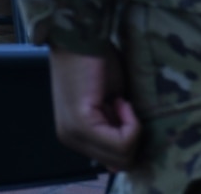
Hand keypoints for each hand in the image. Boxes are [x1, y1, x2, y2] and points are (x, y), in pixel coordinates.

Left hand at [48, 50, 142, 170]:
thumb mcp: (109, 106)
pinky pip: (122, 143)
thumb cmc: (97, 63)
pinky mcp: (81, 124)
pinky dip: (131, 123)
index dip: (130, 136)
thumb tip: (121, 164)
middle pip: (121, 163)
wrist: (82, 37)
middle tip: (119, 103)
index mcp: (74, 136)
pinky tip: (117, 99)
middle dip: (131, 135)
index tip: (120, 107)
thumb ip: (114, 132)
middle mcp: (69, 138)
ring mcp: (72, 133)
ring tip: (116, 100)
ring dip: (131, 128)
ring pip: (123, 156)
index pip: (115, 162)